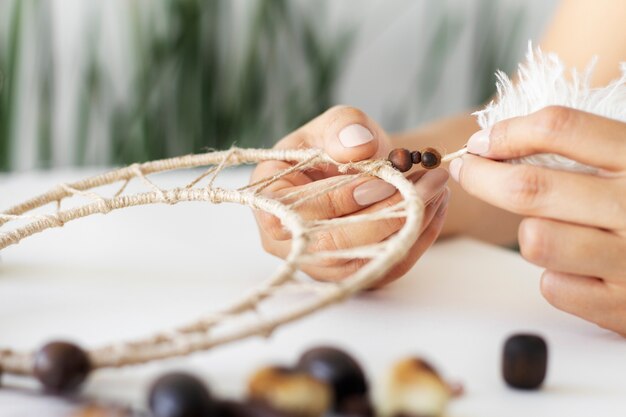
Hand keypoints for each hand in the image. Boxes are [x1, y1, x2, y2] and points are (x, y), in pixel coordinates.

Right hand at [251, 106, 449, 286]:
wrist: (357, 171)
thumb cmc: (336, 146)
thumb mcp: (335, 124)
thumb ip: (343, 127)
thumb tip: (357, 148)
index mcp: (267, 201)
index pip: (299, 212)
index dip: (343, 198)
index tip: (387, 178)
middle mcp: (286, 242)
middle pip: (334, 244)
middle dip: (387, 212)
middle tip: (430, 181)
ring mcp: (319, 265)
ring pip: (364, 260)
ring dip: (409, 224)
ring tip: (437, 187)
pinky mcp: (352, 275)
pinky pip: (388, 267)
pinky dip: (418, 238)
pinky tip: (436, 207)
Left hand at [450, 106, 625, 334]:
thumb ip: (588, 150)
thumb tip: (498, 141)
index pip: (560, 128)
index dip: (508, 131)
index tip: (481, 142)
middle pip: (529, 188)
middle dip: (482, 176)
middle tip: (466, 170)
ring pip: (535, 240)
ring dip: (531, 233)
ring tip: (555, 230)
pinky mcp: (623, 307)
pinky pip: (553, 286)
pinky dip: (556, 276)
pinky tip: (582, 270)